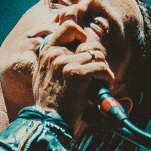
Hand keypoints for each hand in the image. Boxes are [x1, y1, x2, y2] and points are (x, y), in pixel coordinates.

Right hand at [33, 21, 115, 136]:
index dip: (81, 34)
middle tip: (97, 76)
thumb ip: (54, 63)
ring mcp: (64, 62)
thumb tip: (74, 53)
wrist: (48, 123)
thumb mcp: (44, 78)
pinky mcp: (76, 74)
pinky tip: (103, 88)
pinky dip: (107, 79)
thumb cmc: (50, 106)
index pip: (68, 27)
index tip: (86, 50)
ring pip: (98, 56)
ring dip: (103, 71)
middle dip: (97, 60)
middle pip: (89, 44)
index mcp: (46, 53)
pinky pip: (101, 68)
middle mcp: (54, 54)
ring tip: (100, 84)